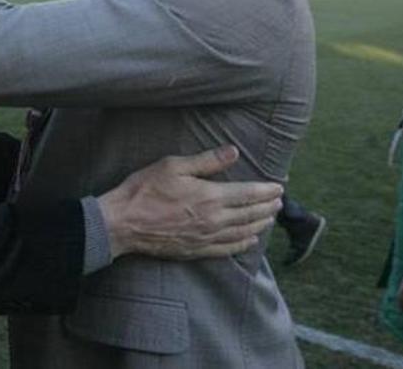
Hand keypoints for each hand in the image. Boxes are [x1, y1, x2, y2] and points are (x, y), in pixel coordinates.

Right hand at [97, 146, 282, 258]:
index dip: (266, 191)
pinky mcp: (196, 250)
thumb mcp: (173, 166)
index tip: (279, 187)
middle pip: (250, 214)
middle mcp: (214, 220)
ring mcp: (206, 237)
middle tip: (279, 202)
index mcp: (211, 197)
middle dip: (268, 207)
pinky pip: (227, 250)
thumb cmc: (145, 190)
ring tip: (270, 218)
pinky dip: (242, 245)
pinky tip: (250, 241)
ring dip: (260, 224)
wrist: (123, 223)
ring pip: (243, 232)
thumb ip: (206, 161)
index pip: (249, 194)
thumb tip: (233, 151)